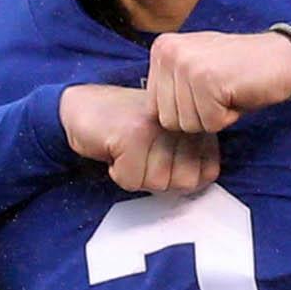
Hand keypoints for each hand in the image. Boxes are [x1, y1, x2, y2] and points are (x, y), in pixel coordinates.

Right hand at [60, 84, 220, 193]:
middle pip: (183, 182)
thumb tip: (199, 184)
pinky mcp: (133, 135)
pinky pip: (131, 181)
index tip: (162, 158)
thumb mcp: (167, 141)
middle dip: (158, 178)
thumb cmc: (125, 127)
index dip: (179, 176)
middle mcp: (182, 120)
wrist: (82, 106)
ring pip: (157, 183)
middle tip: (142, 155)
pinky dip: (117, 173)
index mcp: (195, 121)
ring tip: (127, 149)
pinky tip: (114, 149)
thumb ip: (190, 159)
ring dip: (136, 175)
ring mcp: (158, 126)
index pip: (207, 174)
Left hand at [147, 30, 290, 132]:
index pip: (154, 108)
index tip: (207, 91)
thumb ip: (170, 85)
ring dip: (213, 117)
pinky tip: (237, 94)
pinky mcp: (206, 80)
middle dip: (198, 116)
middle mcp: (169, 52)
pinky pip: (209, 124)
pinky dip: (227, 118)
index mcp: (162, 49)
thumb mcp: (194, 69)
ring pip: (187, 124)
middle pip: (168, 120)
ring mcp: (186, 64)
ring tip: (228, 91)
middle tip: (220, 92)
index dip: (185, 111)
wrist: (283, 57)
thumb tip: (146, 118)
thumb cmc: (239, 70)